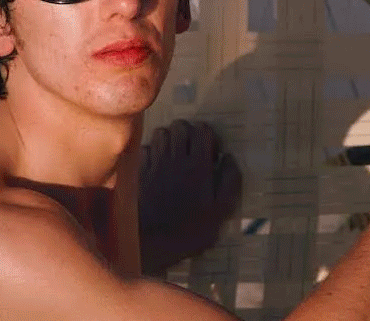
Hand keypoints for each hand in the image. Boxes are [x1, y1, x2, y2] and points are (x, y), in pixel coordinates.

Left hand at [138, 120, 241, 275]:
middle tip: (194, 151)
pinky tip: (158, 166)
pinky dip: (153, 152)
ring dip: (170, 139)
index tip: (212, 154)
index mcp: (198, 165)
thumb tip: (229, 158)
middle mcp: (175, 158)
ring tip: (176, 156)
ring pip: (161, 133)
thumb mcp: (221, 211)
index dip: (210, 137)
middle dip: (189, 133)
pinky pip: (146, 148)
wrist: (151, 243)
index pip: (202, 130)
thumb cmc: (190, 230)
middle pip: (180, 126)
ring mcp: (155, 163)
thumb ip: (230, 181)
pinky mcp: (139, 172)